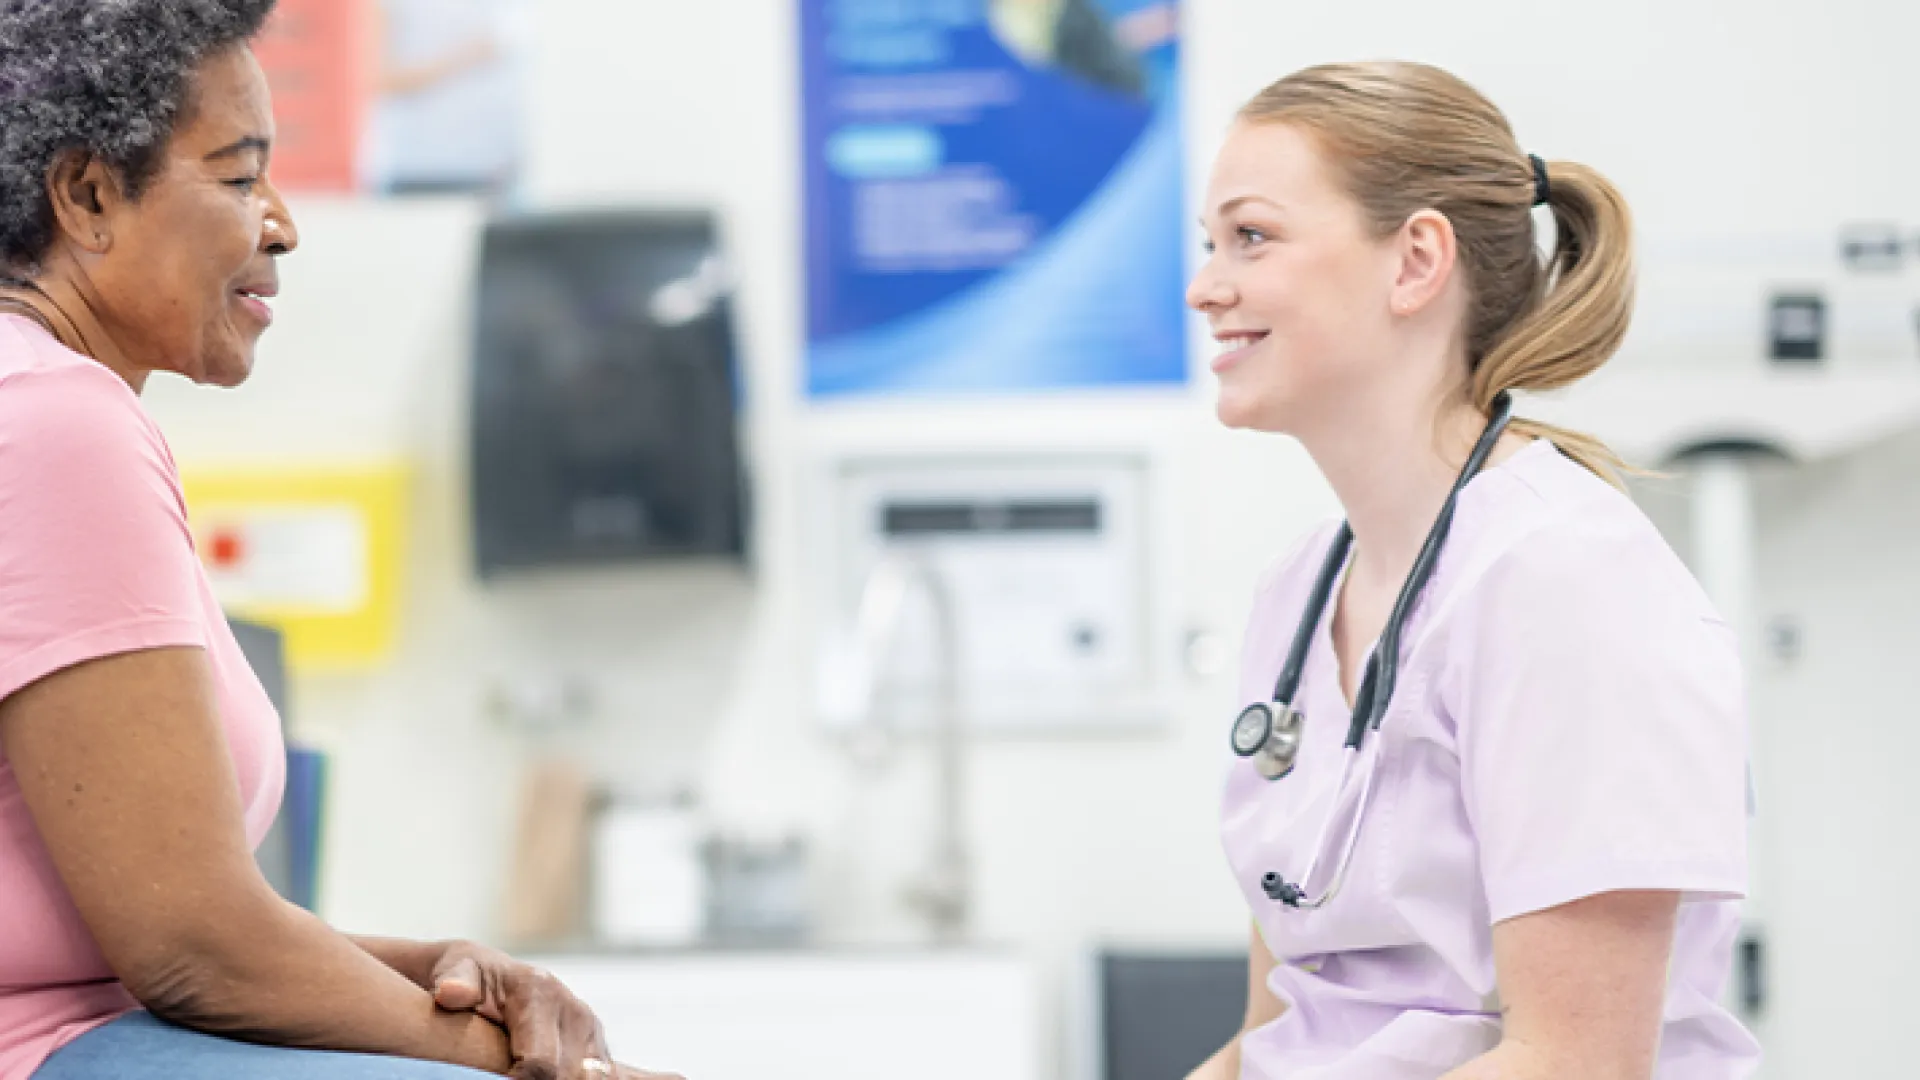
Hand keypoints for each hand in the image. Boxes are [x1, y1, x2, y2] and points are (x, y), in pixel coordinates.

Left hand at [430, 942, 682, 1079]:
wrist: (484, 975)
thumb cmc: (464, 975)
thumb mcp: (455, 969)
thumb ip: (455, 979)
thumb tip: (451, 993)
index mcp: (542, 992)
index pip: (538, 1063)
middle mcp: (575, 1012)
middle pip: (568, 1078)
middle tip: (512, 1079)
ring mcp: (591, 1034)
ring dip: (581, 1078)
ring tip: (563, 1074)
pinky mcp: (598, 1053)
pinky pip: (618, 1076)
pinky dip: (633, 1079)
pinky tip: (679, 1079)